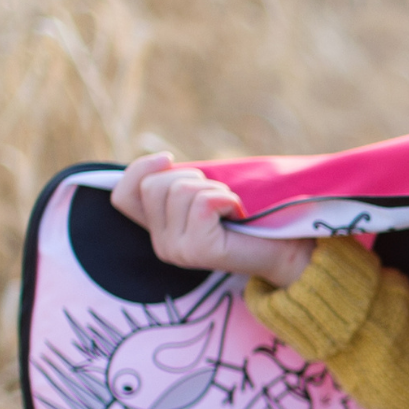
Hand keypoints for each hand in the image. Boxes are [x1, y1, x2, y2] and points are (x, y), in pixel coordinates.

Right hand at [110, 154, 312, 287]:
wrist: (285, 249)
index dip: (139, 169)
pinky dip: (226, 198)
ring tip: (230, 207)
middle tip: (218, 195)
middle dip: (190, 176)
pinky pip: (203, 203)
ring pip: (179, 191)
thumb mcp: (205, 195)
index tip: (169, 158)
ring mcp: (177, 251)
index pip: (123, 196)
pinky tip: (238, 213)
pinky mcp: (198, 250)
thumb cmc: (248, 218)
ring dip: (212, 188)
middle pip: (154, 186)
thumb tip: (161, 159)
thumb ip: (178, 184)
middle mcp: (162, 244)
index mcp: (159, 230)